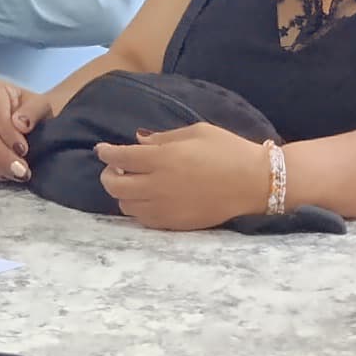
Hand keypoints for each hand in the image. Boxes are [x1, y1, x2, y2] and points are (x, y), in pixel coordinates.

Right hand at [0, 78, 43, 184]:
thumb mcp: (42, 106)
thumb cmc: (32, 111)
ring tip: (17, 175)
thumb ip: (34, 110)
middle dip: (1, 155)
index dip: (8, 134)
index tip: (24, 150)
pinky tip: (5, 174)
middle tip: (22, 171)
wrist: (24, 118)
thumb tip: (21, 124)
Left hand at [94, 120, 277, 231]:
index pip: (120, 156)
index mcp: (163, 158)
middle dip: (109, 174)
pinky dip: (138, 208)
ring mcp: (165, 208)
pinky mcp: (174, 223)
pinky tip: (148, 198)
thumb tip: (138, 142)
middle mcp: (158, 185)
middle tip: (117, 167)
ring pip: (125, 205)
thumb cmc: (228, 150)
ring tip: (134, 182)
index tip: (101, 149)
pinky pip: (143, 219)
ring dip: (123, 192)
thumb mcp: (196, 132)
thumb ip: (162, 138)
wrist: (254, 183)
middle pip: (114, 185)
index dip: (105, 152)